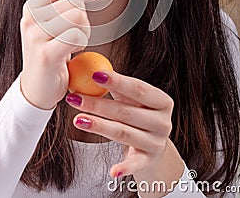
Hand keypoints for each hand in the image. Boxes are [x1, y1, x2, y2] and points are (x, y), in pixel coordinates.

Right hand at [20, 0, 90, 109]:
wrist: (36, 88)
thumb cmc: (49, 52)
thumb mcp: (49, 23)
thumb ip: (60, 3)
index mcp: (32, 7)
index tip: (74, 12)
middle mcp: (31, 18)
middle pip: (75, 1)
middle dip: (83, 19)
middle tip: (73, 35)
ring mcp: (36, 35)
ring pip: (77, 16)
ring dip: (83, 31)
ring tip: (72, 43)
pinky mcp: (46, 53)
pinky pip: (76, 35)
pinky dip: (81, 43)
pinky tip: (71, 52)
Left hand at [65, 70, 183, 195]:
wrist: (153, 143)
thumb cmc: (139, 113)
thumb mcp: (134, 99)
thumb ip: (118, 86)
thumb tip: (91, 68)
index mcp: (163, 101)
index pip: (138, 88)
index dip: (116, 81)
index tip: (95, 74)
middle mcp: (164, 122)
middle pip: (126, 111)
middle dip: (97, 103)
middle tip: (75, 97)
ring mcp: (157, 143)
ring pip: (123, 133)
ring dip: (99, 126)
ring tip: (78, 119)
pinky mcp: (148, 160)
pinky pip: (135, 164)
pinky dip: (124, 168)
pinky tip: (112, 171)